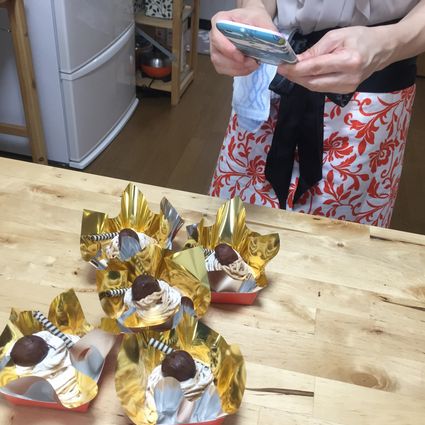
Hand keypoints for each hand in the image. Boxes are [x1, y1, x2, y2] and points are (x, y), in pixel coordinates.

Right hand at [210, 6, 276, 75]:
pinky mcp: (221, 61)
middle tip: (253, 63)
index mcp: (219, 21)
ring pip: (222, 66)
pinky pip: (226, 71)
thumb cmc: (252, 17)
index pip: (216, 37)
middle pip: (218, 56)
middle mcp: (214, 37)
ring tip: (253, 65)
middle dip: (236, 63)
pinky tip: (249, 67)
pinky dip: (239, 72)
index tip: (241, 56)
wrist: (251, 21)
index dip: (227, 49)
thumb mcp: (261, 17)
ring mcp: (216, 51)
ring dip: (238, 69)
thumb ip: (266, 28)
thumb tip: (275, 41)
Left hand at [277, 26, 393, 92]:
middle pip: (313, 82)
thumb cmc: (360, 38)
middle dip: (295, 77)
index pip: (316, 68)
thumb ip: (316, 51)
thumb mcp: (337, 37)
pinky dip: (310, 82)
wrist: (381, 50)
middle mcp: (348, 78)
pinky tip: (304, 76)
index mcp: (349, 61)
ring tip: (290, 72)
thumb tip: (296, 61)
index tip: (282, 66)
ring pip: (316, 88)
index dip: (296, 69)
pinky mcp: (345, 92)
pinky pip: (322, 88)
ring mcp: (347, 88)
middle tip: (283, 69)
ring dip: (301, 80)